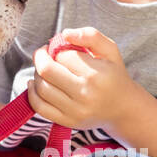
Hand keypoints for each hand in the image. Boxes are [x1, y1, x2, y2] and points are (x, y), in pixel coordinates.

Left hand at [27, 27, 143, 132]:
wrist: (124, 108)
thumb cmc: (114, 75)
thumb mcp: (110, 51)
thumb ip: (91, 35)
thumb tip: (65, 34)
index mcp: (97, 74)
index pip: (64, 55)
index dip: (57, 48)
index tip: (58, 48)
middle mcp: (85, 94)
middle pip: (47, 71)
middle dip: (40, 57)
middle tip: (43, 54)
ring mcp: (76, 111)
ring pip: (41, 87)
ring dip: (37, 74)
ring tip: (44, 69)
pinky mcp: (68, 121)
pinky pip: (40, 106)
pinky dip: (32, 93)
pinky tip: (36, 83)